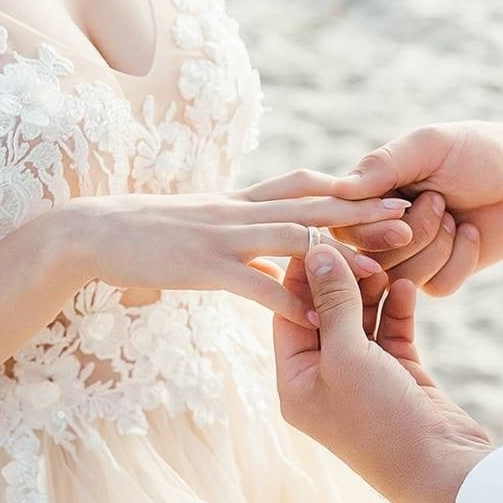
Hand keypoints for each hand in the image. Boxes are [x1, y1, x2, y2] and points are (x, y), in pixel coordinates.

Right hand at [65, 169, 411, 326]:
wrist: (93, 232)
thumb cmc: (145, 231)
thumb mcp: (199, 221)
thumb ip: (237, 227)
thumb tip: (268, 241)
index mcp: (239, 201)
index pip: (303, 186)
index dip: (347, 188)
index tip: (386, 192)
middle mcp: (238, 212)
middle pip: (312, 206)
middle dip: (362, 212)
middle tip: (409, 216)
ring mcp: (222, 237)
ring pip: (291, 240)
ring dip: (339, 256)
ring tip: (381, 269)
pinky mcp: (203, 266)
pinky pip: (254, 282)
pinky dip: (287, 299)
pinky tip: (315, 316)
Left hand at [273, 244, 491, 502]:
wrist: (444, 472)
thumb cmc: (381, 420)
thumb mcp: (347, 355)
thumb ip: (333, 301)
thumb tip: (316, 251)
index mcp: (295, 381)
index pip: (289, 313)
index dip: (302, 276)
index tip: (319, 239)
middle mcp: (323, 378)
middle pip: (324, 313)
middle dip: (341, 280)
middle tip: (361, 251)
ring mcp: (361, 377)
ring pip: (360, 318)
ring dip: (371, 290)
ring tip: (383, 264)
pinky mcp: (398, 374)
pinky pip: (390, 331)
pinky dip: (396, 308)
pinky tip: (406, 286)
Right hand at [330, 119, 502, 295]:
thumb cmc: (475, 151)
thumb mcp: (428, 146)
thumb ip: (383, 165)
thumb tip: (339, 190)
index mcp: (366, 197)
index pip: (343, 227)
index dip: (371, 227)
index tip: (405, 205)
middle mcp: (378, 230)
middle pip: (371, 257)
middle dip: (414, 231)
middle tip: (440, 201)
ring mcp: (407, 258)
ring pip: (403, 277)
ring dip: (438, 244)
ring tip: (456, 216)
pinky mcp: (438, 278)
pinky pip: (436, 286)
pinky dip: (460, 258)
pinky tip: (471, 233)